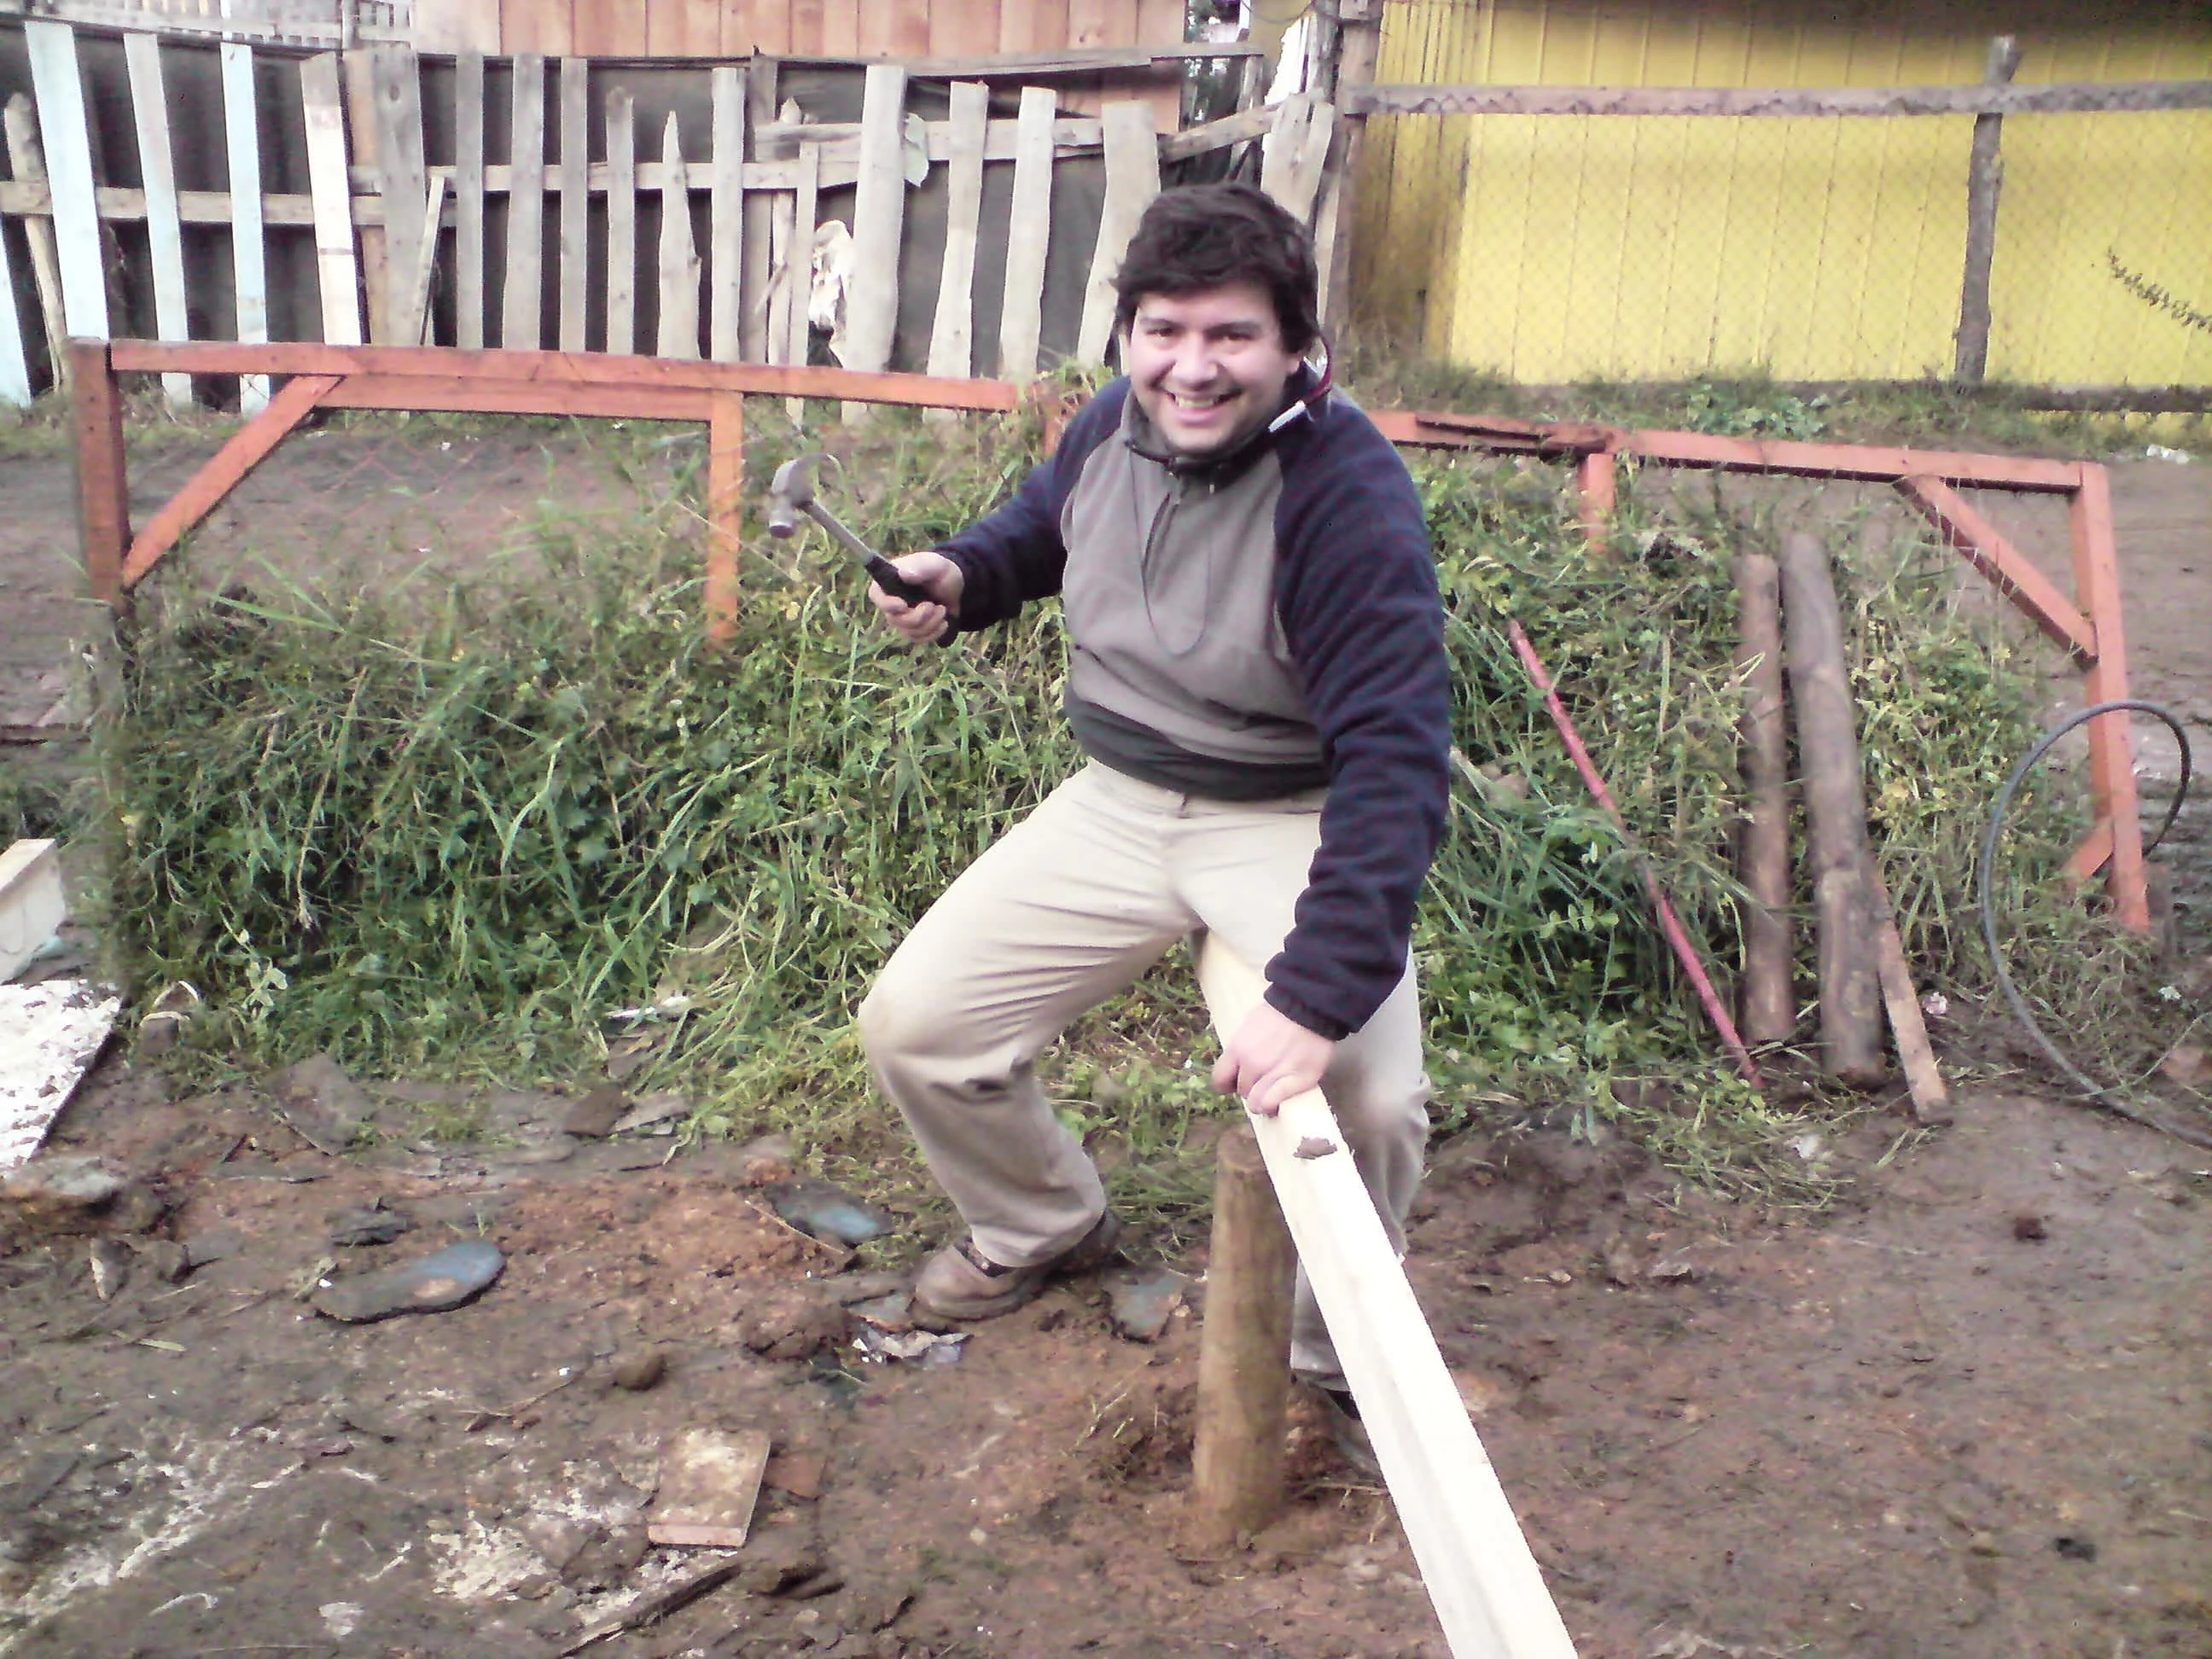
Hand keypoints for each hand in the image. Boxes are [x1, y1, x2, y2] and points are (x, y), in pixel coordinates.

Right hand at [868, 551, 963, 644]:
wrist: (954, 587)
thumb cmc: (939, 570)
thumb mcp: (933, 564)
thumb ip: (920, 567)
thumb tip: (903, 573)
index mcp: (890, 582)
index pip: (876, 595)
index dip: (887, 604)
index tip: (903, 605)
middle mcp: (891, 602)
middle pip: (894, 620)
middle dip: (917, 616)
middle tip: (932, 605)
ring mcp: (901, 618)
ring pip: (908, 632)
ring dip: (930, 623)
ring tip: (942, 609)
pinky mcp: (913, 629)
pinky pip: (918, 639)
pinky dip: (934, 632)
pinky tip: (944, 622)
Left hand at [1211, 1001, 1336, 1116]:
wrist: (1309, 1008)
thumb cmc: (1278, 1014)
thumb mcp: (1248, 1026)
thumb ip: (1240, 1049)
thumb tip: (1237, 1067)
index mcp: (1238, 1049)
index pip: (1219, 1080)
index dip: (1227, 1084)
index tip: (1235, 1082)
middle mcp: (1253, 1065)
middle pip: (1242, 1091)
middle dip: (1250, 1087)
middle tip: (1262, 1080)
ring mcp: (1275, 1075)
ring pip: (1257, 1102)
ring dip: (1262, 1100)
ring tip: (1271, 1092)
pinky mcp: (1297, 1081)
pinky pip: (1274, 1103)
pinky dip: (1273, 1105)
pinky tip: (1277, 1101)